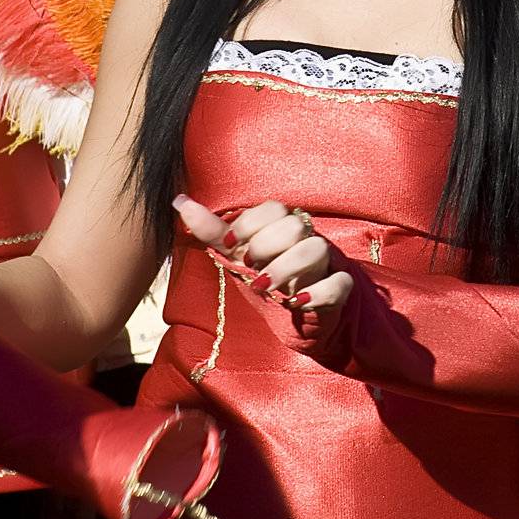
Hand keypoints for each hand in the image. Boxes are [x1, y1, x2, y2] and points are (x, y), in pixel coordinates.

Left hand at [172, 195, 351, 314]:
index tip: (232, 243)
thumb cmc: (266, 276)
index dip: (250, 224)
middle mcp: (307, 240)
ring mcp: (325, 264)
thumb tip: (179, 202)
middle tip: (251, 267)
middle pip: (295, 225)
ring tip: (266, 286)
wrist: (296, 316)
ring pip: (317, 249)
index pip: (274, 208)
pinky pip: (339, 284)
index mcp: (283, 227)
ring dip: (288, 268)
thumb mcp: (237, 256)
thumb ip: (212, 231)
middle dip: (267, 245)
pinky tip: (297, 303)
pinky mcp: (338, 290)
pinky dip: (319, 292)